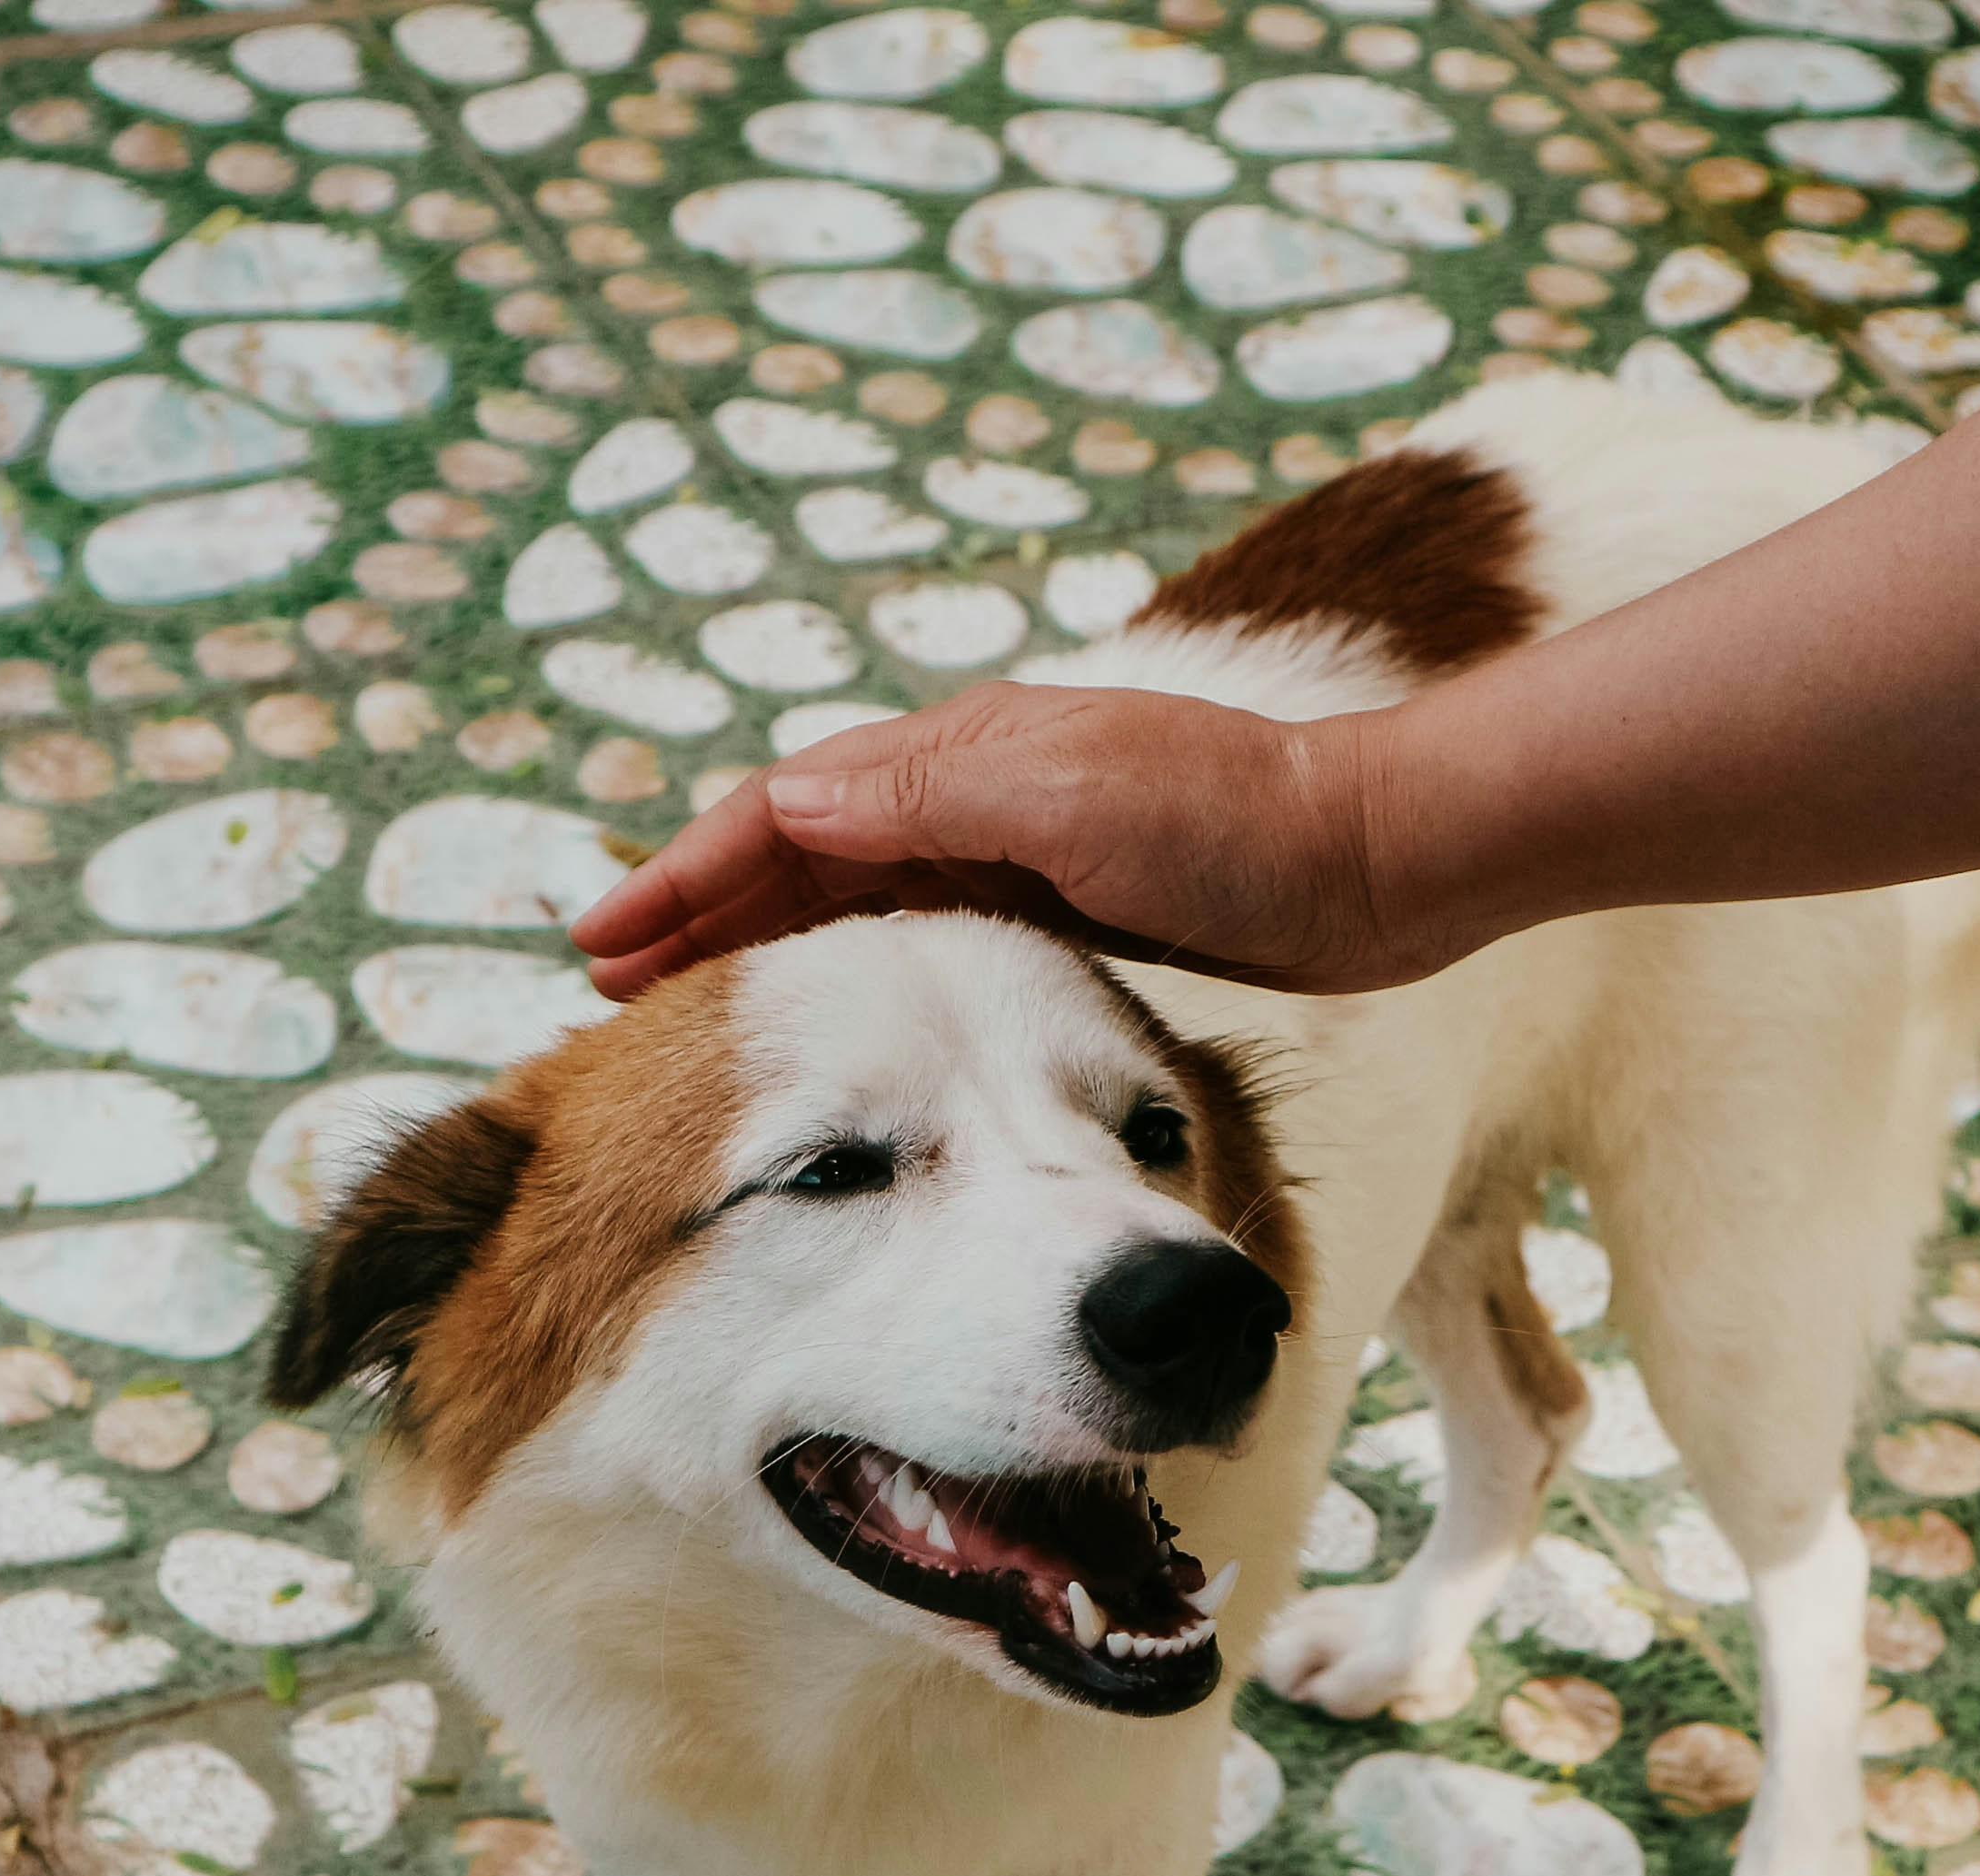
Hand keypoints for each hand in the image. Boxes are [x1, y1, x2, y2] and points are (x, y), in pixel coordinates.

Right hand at [569, 683, 1438, 999]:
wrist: (1378, 859)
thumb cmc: (1238, 824)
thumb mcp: (1070, 797)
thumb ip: (930, 795)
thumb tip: (788, 795)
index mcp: (959, 755)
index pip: (781, 813)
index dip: (683, 878)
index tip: (600, 946)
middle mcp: (975, 792)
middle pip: (798, 854)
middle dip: (699, 913)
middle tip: (606, 987)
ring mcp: (1017, 849)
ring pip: (851, 898)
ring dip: (763, 945)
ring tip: (685, 1007)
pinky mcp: (1062, 905)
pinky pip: (920, 933)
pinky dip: (853, 966)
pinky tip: (833, 1017)